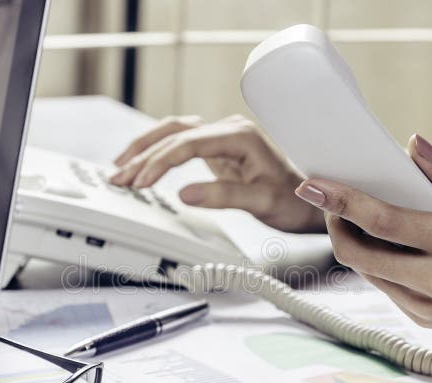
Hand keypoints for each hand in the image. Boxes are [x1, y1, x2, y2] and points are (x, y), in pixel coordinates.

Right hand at [111, 115, 326, 232]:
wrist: (311, 200)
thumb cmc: (294, 201)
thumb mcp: (262, 202)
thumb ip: (224, 196)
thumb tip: (184, 194)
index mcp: (240, 136)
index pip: (189, 142)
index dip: (161, 161)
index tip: (142, 181)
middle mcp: (230, 130)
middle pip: (175, 133)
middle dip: (144, 155)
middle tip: (120, 177)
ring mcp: (222, 138)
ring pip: (174, 133)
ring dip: (146, 148)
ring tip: (120, 167)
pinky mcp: (218, 150)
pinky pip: (180, 143)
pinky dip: (158, 151)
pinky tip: (143, 162)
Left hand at [294, 134, 431, 332]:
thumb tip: (412, 145)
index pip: (382, 222)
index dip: (340, 202)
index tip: (311, 185)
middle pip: (359, 253)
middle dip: (335, 223)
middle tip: (332, 198)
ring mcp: (426, 307)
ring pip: (366, 272)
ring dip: (352, 242)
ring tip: (356, 216)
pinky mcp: (423, 319)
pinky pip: (383, 286)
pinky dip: (374, 262)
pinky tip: (383, 242)